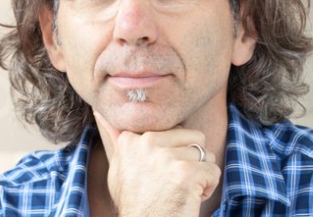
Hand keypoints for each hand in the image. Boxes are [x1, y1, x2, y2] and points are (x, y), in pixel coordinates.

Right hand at [94, 112, 220, 216]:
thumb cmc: (135, 203)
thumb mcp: (118, 169)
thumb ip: (116, 139)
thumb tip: (99, 110)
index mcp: (131, 139)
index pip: (172, 129)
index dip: (173, 153)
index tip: (159, 172)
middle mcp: (147, 143)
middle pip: (192, 136)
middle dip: (190, 160)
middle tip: (172, 182)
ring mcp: (166, 157)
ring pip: (204, 153)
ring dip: (199, 175)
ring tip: (181, 190)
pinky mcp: (185, 173)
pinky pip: (213, 170)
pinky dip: (208, 187)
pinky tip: (190, 198)